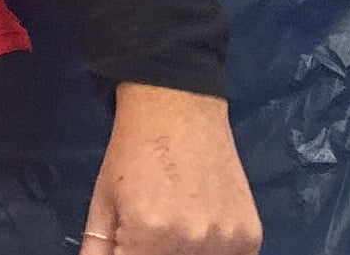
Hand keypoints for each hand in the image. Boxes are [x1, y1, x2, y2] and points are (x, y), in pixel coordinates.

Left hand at [84, 84, 259, 254]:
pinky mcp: (251, 234)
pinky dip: (212, 252)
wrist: (180, 110)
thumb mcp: (103, 201)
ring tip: (172, 226)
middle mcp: (193, 242)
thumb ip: (98, 248)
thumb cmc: (133, 152)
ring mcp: (227, 240)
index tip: (128, 245)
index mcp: (150, 235)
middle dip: (153, 253)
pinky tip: (199, 230)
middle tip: (149, 235)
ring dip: (183, 254)